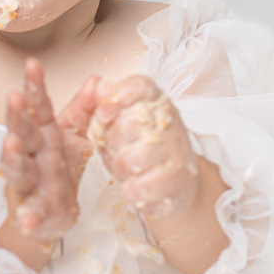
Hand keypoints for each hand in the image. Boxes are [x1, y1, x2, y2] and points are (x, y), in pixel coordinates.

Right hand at [1, 59, 98, 241]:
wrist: (48, 214)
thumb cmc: (56, 169)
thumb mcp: (73, 136)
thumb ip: (84, 109)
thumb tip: (96, 79)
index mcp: (43, 133)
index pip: (38, 106)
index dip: (34, 86)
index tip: (32, 64)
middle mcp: (32, 154)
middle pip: (22, 132)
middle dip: (17, 116)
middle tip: (14, 98)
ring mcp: (30, 183)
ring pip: (19, 168)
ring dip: (14, 157)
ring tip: (11, 145)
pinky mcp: (35, 211)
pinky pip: (30, 214)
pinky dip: (28, 217)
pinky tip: (28, 219)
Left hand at [90, 76, 199, 219]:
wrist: (174, 185)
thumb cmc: (137, 150)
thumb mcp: (110, 124)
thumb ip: (95, 103)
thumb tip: (95, 84)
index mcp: (152, 102)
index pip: (140, 86)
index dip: (118, 96)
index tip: (103, 113)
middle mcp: (168, 122)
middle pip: (127, 124)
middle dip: (111, 141)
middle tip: (118, 146)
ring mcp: (176, 151)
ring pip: (131, 160)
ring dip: (120, 168)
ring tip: (128, 167)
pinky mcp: (177, 181)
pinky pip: (138, 187)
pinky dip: (130, 190)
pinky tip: (138, 185)